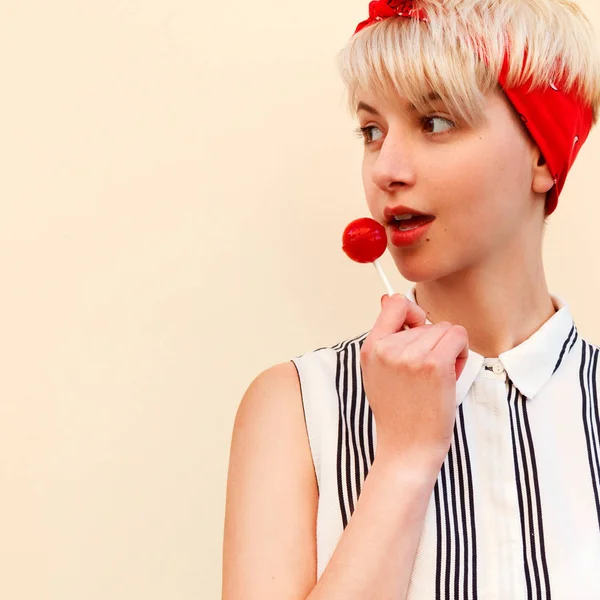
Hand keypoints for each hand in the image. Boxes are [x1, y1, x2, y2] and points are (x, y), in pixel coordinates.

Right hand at [360, 294, 468, 467]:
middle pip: (427, 321)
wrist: (407, 449)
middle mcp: (387, 348)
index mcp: (371, 349)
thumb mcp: (379, 372)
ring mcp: (410, 355)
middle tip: (426, 374)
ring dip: (449, 349)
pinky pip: (458, 337)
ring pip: (445, 329)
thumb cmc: (399, 413)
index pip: (394, 304)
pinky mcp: (434, 364)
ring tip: (436, 379)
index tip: (418, 330)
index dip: (413, 313)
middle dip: (433, 342)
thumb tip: (389, 299)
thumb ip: (386, 337)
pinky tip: (451, 374)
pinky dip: (461, 353)